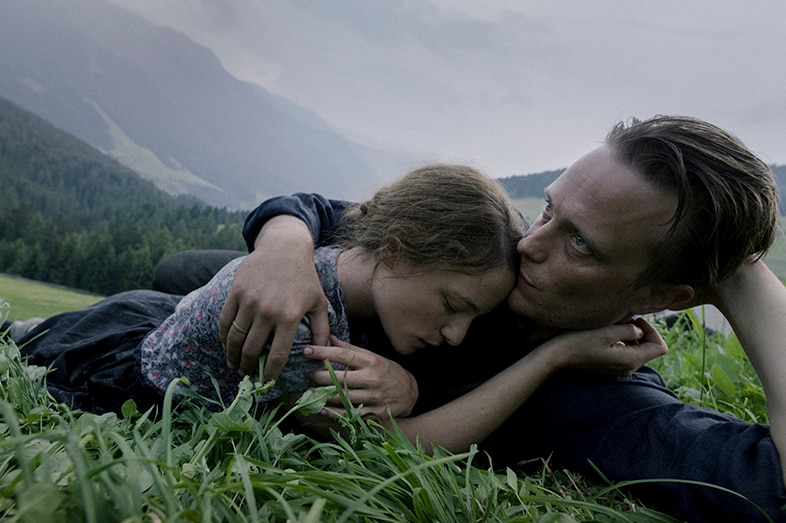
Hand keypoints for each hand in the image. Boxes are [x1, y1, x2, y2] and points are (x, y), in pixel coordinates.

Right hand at [219, 217, 329, 378]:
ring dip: (232, 357)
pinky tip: (226, 345)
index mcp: (290, 316)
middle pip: (252, 350)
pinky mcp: (236, 292)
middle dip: (248, 369)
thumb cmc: (305, 278)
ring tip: (235, 366)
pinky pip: (225, 321)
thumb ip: (322, 330)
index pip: (278, 355)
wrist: (284, 248)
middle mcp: (268, 310)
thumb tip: (321, 355)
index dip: (271, 374)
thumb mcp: (319, 302)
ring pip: (235, 338)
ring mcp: (250, 301)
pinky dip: (223, 337)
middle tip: (247, 377)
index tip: (267, 385)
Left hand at [304, 336, 418, 417]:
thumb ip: (350, 348)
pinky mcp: (375, 413)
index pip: (343, 354)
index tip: (306, 351)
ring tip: (309, 392)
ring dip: (323, 396)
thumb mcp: (372, 356)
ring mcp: (374, 397)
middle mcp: (373, 378)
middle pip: (340, 377)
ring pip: (343, 397)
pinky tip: (322, 409)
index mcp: (371, 361)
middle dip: (319, 376)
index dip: (323, 352)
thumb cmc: (388, 371)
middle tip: (307, 375)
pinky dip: (334, 413)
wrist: (411, 392)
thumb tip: (329, 337)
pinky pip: (350, 414)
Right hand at [548, 317, 667, 376]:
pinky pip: (624, 354)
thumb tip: (639, 330)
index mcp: (631, 360)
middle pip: (649, 349)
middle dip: (641, 332)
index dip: (653, 330)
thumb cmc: (579, 342)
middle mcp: (628, 368)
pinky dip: (620, 343)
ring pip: (637, 350)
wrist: (557, 357)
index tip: (635, 320)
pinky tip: (604, 336)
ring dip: (629, 337)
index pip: (660, 347)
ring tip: (612, 327)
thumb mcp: (607, 331)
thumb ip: (629, 329)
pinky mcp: (609, 368)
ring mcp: (618, 369)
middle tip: (623, 320)